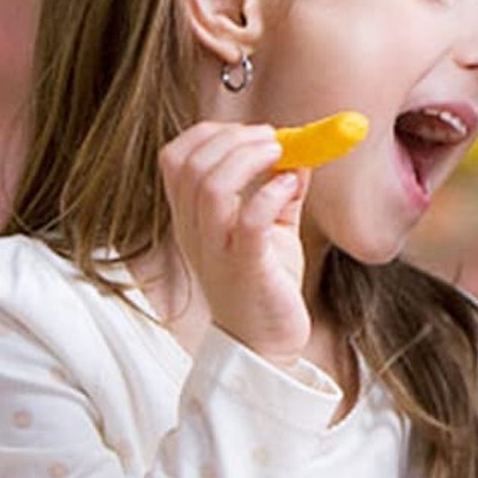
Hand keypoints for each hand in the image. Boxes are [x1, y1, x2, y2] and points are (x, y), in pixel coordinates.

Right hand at [159, 121, 311, 364]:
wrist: (266, 345)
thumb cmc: (265, 285)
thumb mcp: (271, 230)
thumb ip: (279, 191)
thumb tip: (302, 154)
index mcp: (191, 217)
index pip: (176, 158)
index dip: (210, 134)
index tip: (252, 133)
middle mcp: (194, 231)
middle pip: (190, 164)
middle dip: (232, 138)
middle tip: (273, 138)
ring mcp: (216, 250)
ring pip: (210, 187)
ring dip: (248, 158)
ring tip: (282, 152)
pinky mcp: (245, 268)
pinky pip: (246, 221)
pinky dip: (270, 194)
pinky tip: (291, 185)